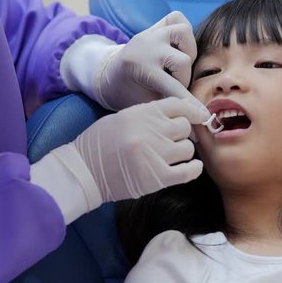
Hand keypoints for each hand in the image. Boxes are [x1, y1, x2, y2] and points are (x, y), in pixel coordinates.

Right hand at [75, 97, 207, 200]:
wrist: (83, 171)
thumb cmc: (101, 143)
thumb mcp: (122, 118)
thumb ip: (149, 115)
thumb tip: (180, 114)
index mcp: (141, 113)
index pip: (177, 105)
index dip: (191, 111)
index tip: (198, 116)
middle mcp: (151, 131)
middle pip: (185, 127)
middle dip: (181, 133)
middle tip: (173, 140)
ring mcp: (156, 154)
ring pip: (188, 148)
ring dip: (183, 152)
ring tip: (172, 155)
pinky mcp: (158, 178)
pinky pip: (189, 171)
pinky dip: (193, 169)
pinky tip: (190, 167)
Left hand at [94, 11, 196, 110]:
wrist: (110, 75)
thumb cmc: (130, 93)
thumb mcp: (147, 104)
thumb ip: (169, 103)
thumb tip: (195, 113)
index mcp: (141, 67)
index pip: (173, 86)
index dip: (190, 103)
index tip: (202, 115)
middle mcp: (147, 45)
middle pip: (184, 60)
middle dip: (184, 78)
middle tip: (174, 86)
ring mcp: (151, 33)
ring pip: (185, 32)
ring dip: (187, 51)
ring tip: (178, 66)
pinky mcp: (155, 26)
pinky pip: (177, 18)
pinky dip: (183, 32)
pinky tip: (178, 47)